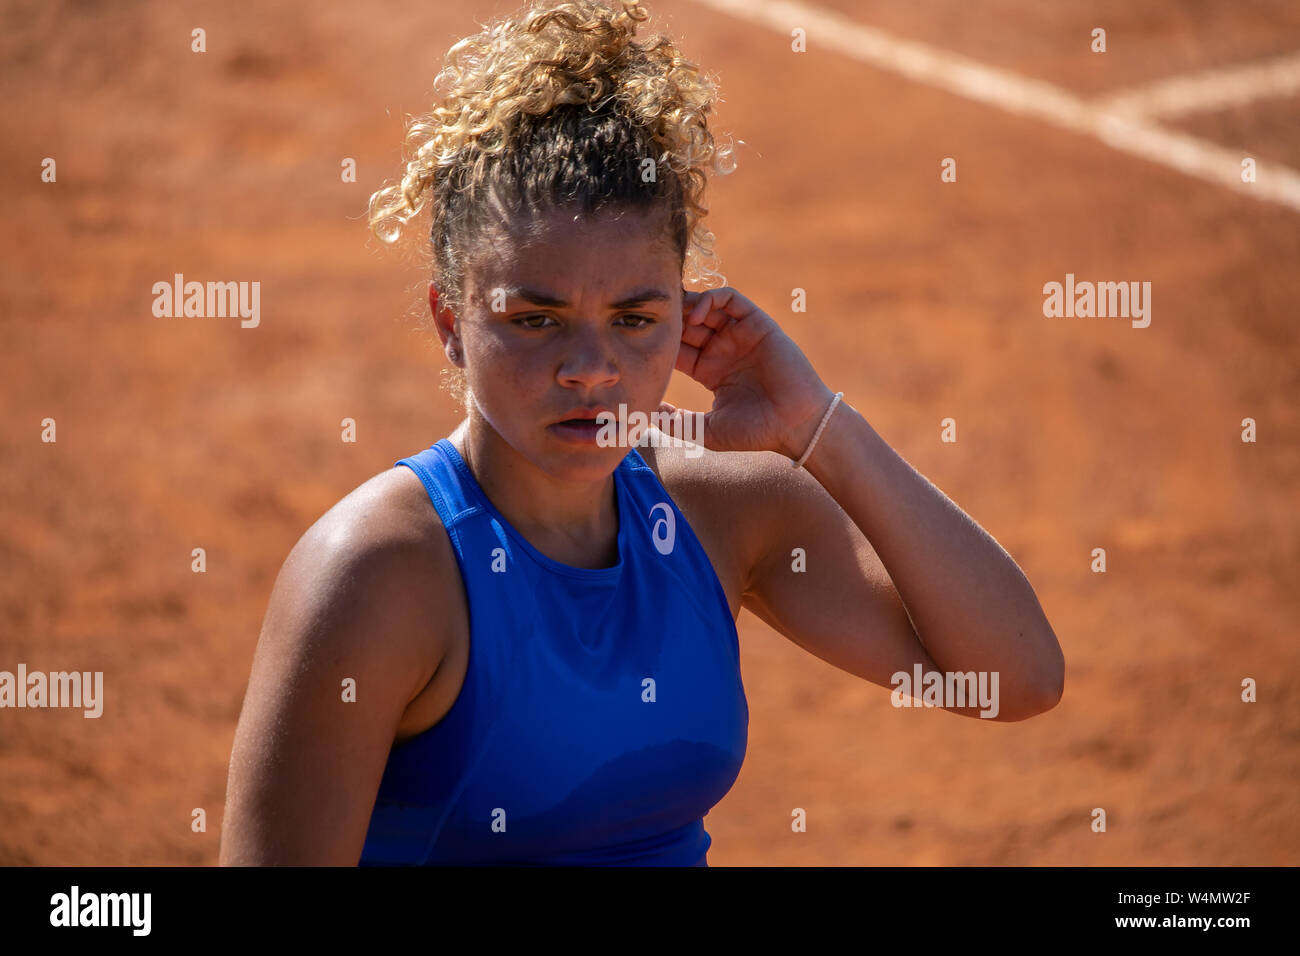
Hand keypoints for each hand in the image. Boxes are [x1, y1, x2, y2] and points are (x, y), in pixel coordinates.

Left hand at [659, 287, 835, 457]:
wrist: (794, 425)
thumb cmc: (755, 432)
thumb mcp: (705, 431)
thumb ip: (675, 422)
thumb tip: (645, 412)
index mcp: (709, 370)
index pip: (677, 347)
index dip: (660, 342)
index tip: (640, 344)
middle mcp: (722, 349)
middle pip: (688, 324)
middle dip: (670, 320)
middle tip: (651, 321)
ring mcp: (740, 335)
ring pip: (706, 307)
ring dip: (686, 305)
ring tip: (672, 314)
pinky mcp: (757, 323)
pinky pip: (730, 298)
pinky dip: (711, 298)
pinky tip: (696, 314)